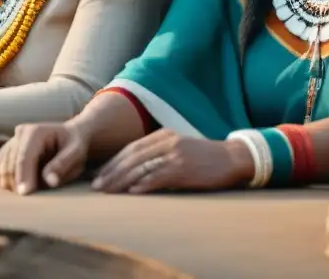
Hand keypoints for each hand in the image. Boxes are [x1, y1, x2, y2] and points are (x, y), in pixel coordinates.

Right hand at [0, 121, 89, 195]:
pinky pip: (2, 168)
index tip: (25, 194)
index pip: (25, 157)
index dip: (24, 176)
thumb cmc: (74, 145)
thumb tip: (50, 181)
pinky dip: (8, 179)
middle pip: (11, 163)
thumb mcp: (76, 152)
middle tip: (30, 200)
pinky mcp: (9, 150)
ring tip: (31, 190)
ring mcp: (13, 141)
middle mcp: (21, 133)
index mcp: (36, 131)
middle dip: (17, 183)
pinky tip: (14, 188)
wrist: (69, 137)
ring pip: (4, 167)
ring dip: (13, 183)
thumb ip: (63, 165)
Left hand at [91, 129, 252, 193]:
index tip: (100, 175)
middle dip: (112, 172)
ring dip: (121, 181)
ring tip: (108, 192)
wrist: (232, 158)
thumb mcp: (179, 149)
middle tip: (97, 187)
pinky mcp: (184, 168)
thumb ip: (159, 155)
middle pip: (132, 157)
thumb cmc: (204, 158)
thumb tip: (135, 174)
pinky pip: (159, 176)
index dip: (113, 162)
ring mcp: (176, 154)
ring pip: (141, 167)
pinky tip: (132, 192)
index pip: (132, 148)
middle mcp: (167, 142)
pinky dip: (143, 184)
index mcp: (164, 135)